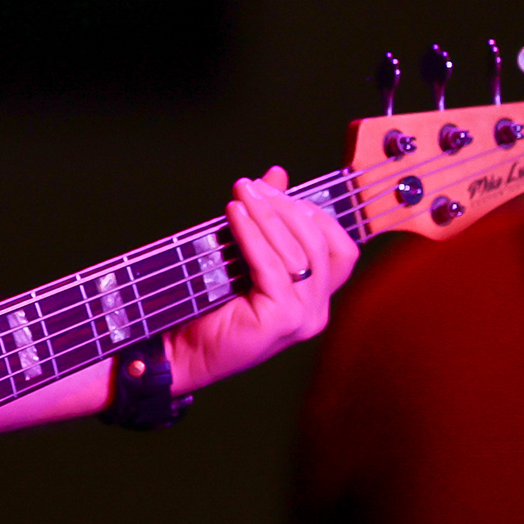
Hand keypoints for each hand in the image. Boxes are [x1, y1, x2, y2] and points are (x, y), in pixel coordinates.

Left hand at [166, 166, 360, 394]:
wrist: (182, 350)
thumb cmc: (211, 305)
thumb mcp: (245, 254)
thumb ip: (266, 218)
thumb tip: (276, 173)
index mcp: (317, 298)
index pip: (340, 249)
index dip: (315, 215)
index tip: (277, 191)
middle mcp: (317, 311)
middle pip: (318, 244)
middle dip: (286, 207)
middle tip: (253, 186)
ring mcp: (303, 318)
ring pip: (297, 252)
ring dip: (267, 215)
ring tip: (242, 193)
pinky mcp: (280, 320)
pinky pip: (271, 266)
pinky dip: (252, 235)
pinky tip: (234, 214)